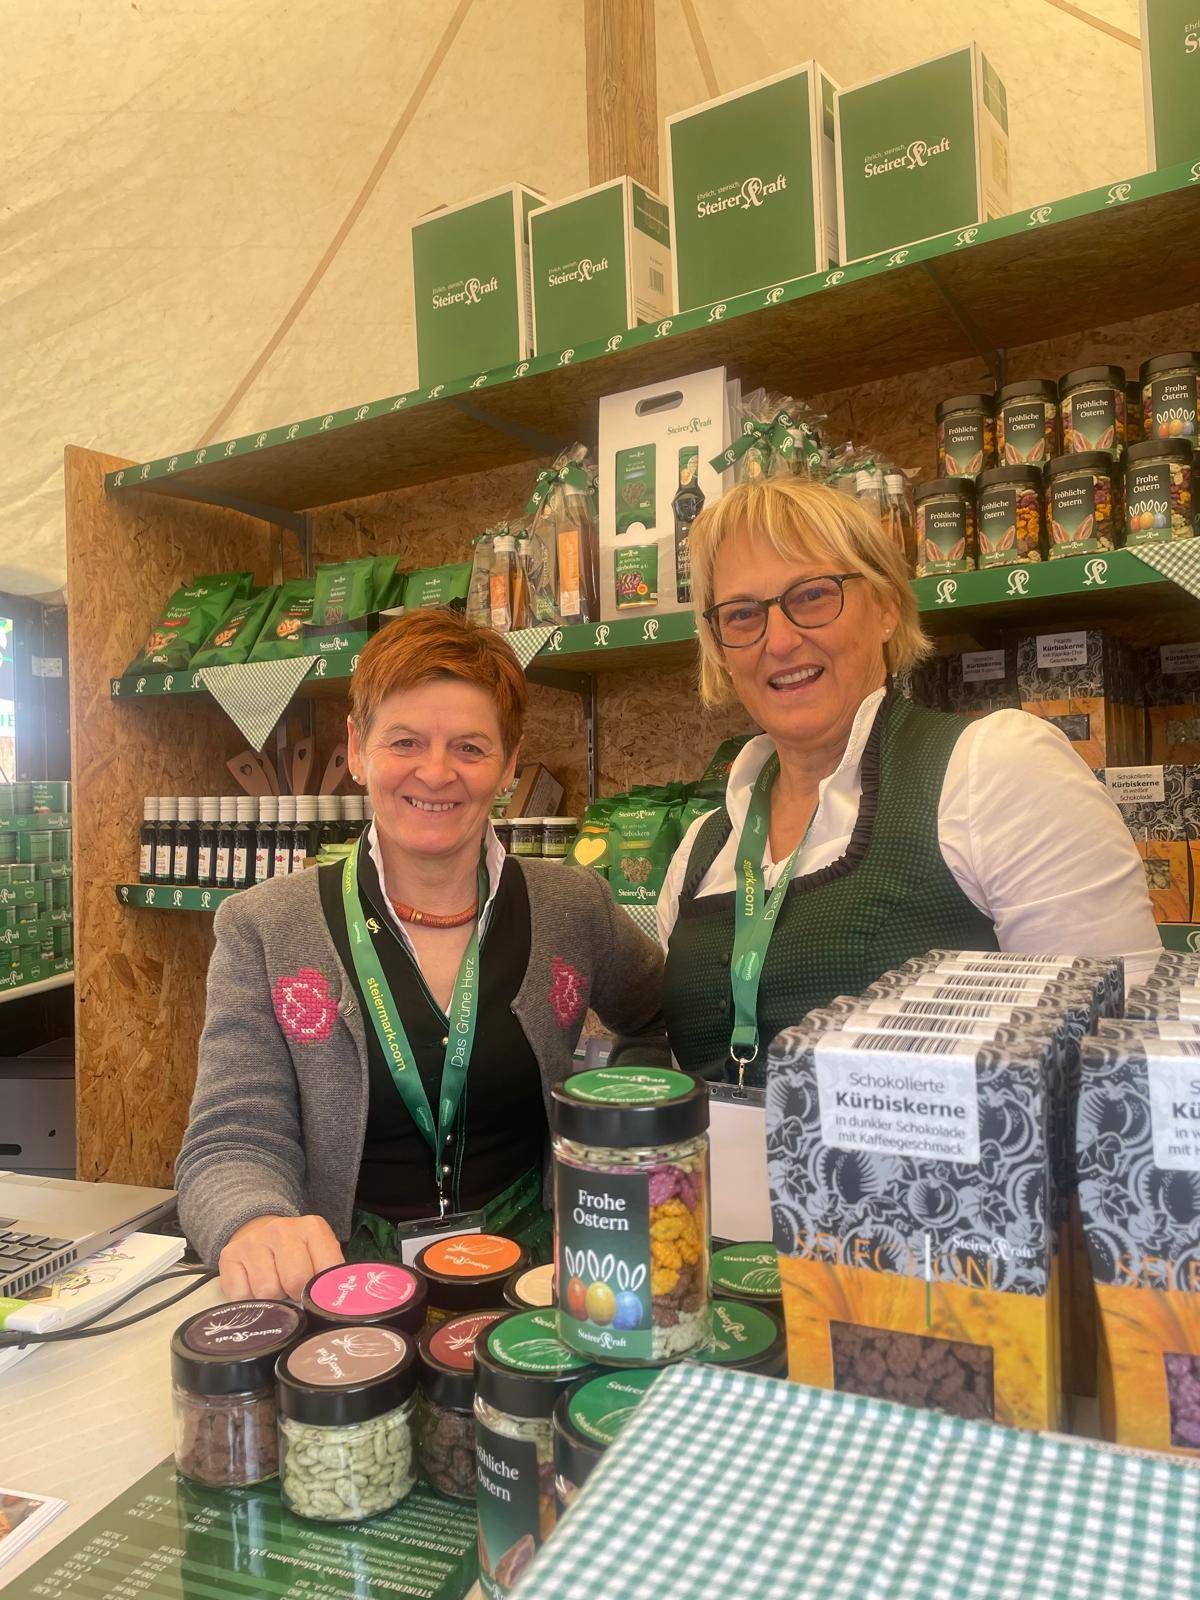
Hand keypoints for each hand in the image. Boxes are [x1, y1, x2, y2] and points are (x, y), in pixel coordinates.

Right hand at [218, 1214, 343, 1299]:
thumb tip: (335, 1304)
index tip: (316, 1295)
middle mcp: (282, 1229)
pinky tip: (254, 1285)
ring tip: (274, 1284)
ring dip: (272, 1298)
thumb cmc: (296, 1252)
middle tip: (293, 1290)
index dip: (321, 1291)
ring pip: (267, 1292)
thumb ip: (329, 1275)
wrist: (258, 1232)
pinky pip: (241, 1296)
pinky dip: (249, 1300)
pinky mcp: (229, 1256)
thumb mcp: (319, 1255)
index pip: (326, 1271)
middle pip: (295, 1281)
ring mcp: (253, 1241)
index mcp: (312, 1228)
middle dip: (295, 1295)